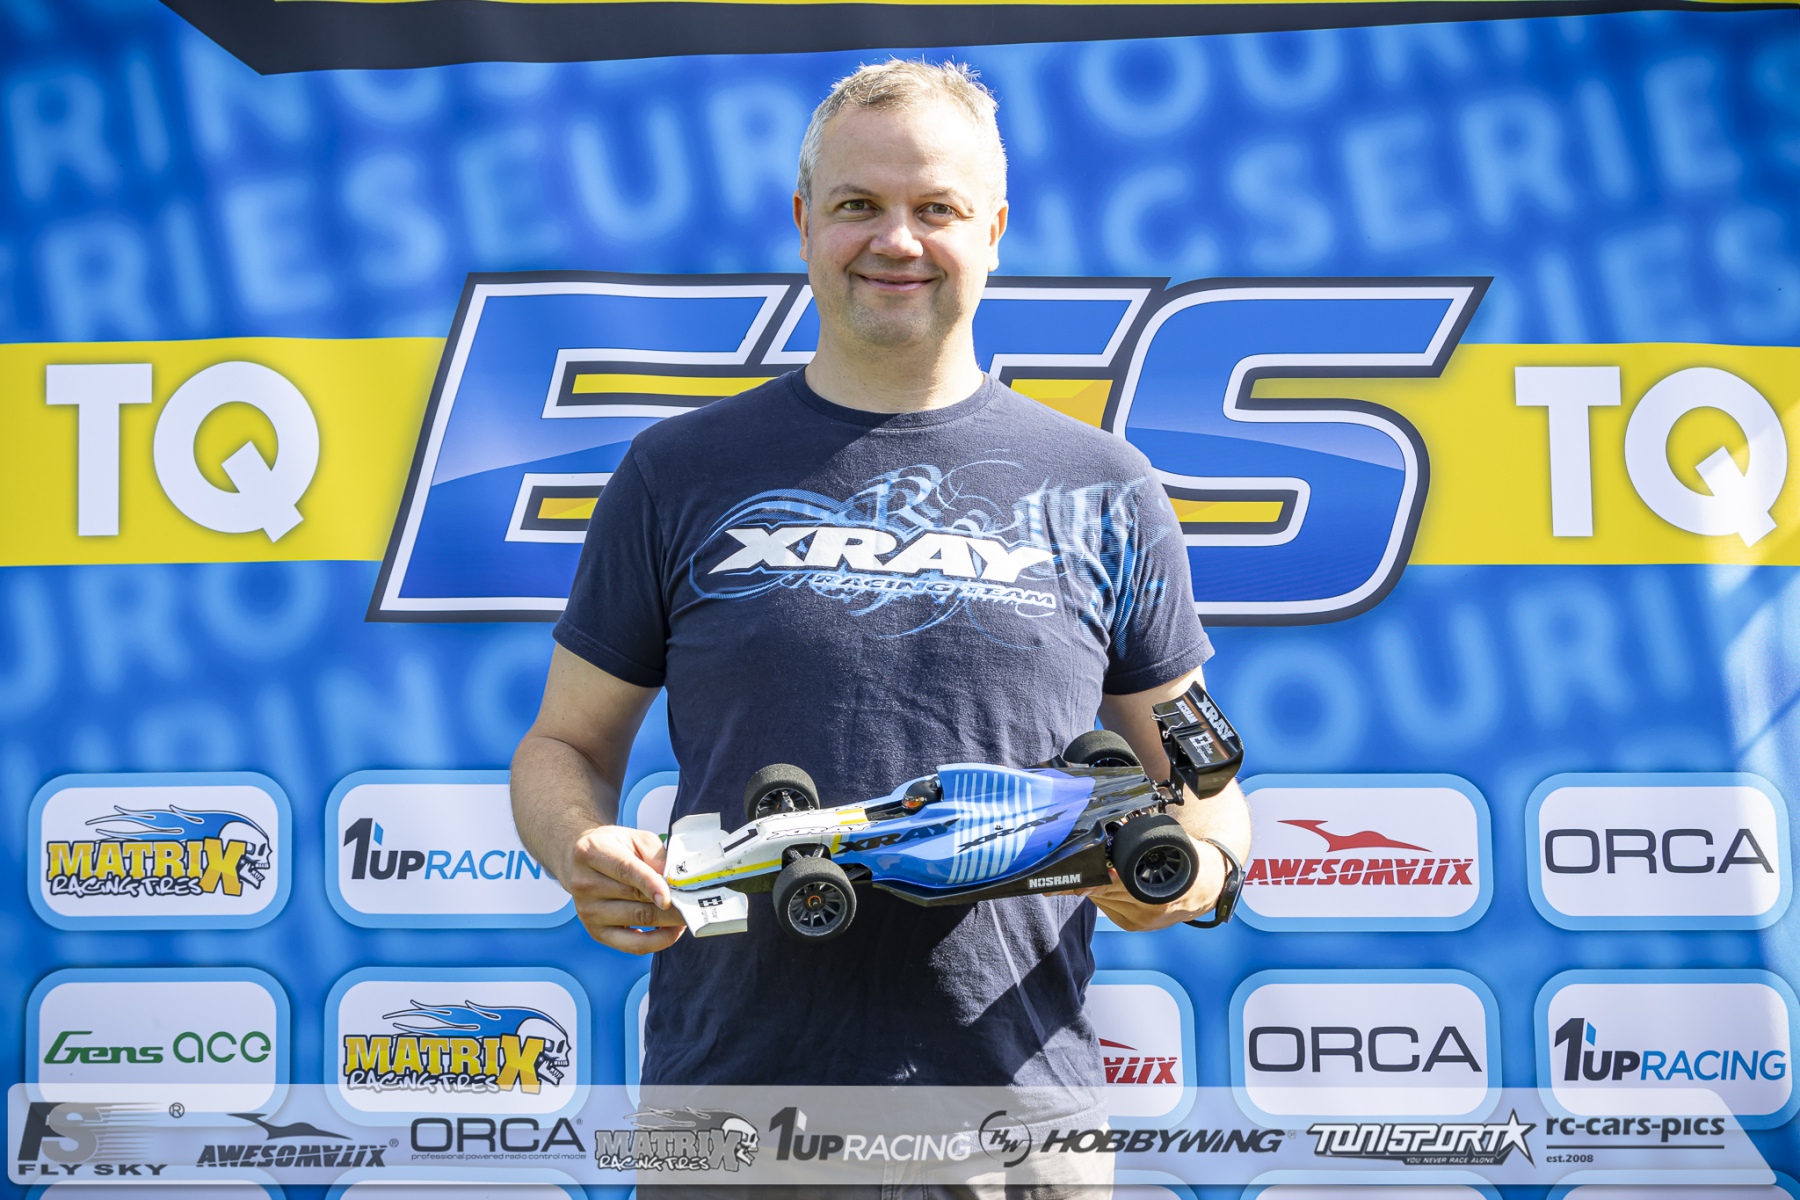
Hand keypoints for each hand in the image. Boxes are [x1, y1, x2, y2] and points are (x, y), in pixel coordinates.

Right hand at [563, 825, 686, 953]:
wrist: (582, 862)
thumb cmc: (615, 848)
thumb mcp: (636, 839)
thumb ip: (656, 856)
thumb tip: (675, 880)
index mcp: (592, 852)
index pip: (625, 870)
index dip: (650, 884)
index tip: (669, 897)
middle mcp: (584, 883)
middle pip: (635, 898)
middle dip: (670, 904)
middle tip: (695, 903)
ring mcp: (587, 911)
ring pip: (637, 920)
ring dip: (668, 921)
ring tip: (687, 913)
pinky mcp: (595, 932)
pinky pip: (632, 945)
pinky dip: (657, 941)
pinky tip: (672, 931)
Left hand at [1079, 842, 1227, 931]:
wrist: (1208, 888)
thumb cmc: (1189, 863)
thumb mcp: (1169, 845)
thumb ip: (1142, 842)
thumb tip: (1114, 828)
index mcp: (1156, 895)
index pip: (1112, 885)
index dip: (1092, 879)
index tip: (1074, 878)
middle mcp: (1147, 913)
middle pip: (1102, 894)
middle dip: (1090, 879)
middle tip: (1077, 865)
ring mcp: (1140, 923)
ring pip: (1101, 902)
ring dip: (1095, 887)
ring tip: (1097, 871)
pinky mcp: (1134, 927)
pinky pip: (1107, 909)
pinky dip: (1102, 895)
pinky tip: (1106, 883)